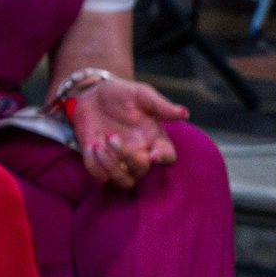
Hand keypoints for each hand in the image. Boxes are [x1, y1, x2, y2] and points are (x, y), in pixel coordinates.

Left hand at [66, 74, 185, 189]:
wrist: (91, 94)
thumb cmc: (120, 94)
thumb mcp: (140, 94)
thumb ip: (161, 105)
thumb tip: (185, 113)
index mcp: (155, 139)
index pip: (168, 156)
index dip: (163, 158)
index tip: (153, 154)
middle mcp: (140, 153)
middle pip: (142, 171)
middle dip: (127, 157)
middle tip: (111, 135)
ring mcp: (120, 161)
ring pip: (124, 182)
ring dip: (110, 168)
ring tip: (97, 146)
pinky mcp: (100, 163)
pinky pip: (100, 177)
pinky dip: (94, 166)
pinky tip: (90, 146)